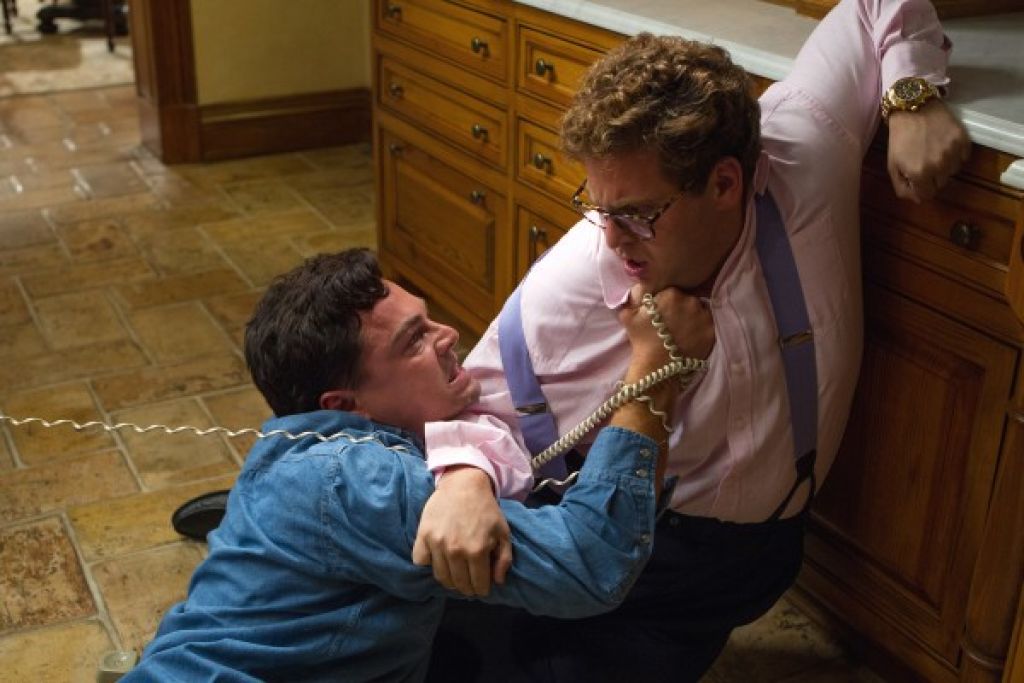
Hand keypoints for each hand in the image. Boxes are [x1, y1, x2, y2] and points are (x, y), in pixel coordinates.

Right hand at [412, 465, 512, 595]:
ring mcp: (437, 543)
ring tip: (455, 574)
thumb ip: (504, 559)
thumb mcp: (503, 533)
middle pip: (459, 584)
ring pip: (441, 577)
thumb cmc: (486, 510)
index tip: (482, 587)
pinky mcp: (423, 536)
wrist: (463, 485)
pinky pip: (421, 561)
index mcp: (477, 551)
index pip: (478, 586)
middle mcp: (455, 551)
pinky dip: (428, 563)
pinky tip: (438, 559)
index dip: (482, 590)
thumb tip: (497, 582)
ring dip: (449, 580)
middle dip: (467, 588)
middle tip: (469, 583)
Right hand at [618, 284, 714, 374]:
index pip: (673, 292)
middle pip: (688, 299)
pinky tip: (693, 338)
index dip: (668, 302)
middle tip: (674, 322)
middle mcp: (690, 301)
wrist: (657, 366)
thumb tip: (637, 295)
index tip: (664, 312)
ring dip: (694, 317)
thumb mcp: (628, 316)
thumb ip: (633, 301)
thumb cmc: (641, 340)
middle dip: (682, 308)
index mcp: (671, 294)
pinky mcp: (711, 331)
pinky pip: (708, 325)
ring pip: (700, 311)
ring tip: (684, 331)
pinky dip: (702, 330)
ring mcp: (703, 316)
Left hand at [886, 98, 970, 202]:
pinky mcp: (963, 140)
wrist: (913, 108)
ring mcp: (953, 153)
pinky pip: (963, 157)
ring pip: (952, 171)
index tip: (917, 180)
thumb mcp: (892, 165)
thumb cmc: (899, 137)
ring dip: (944, 166)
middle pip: (940, 184)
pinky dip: (956, 155)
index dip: (921, 190)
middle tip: (924, 162)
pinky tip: (944, 145)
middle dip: (932, 178)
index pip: (927, 195)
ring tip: (933, 152)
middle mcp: (938, 166)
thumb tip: (916, 199)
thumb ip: (901, 186)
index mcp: (919, 174)